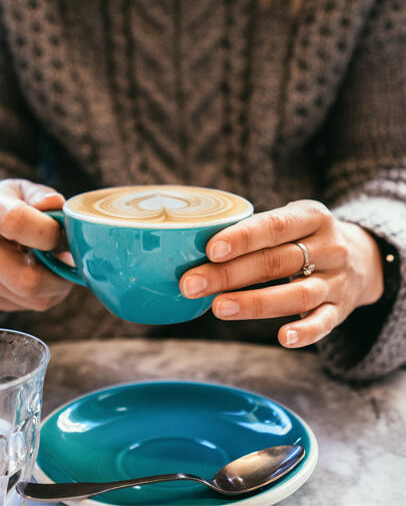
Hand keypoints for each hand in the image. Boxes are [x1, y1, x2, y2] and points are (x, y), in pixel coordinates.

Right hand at [0, 179, 73, 311]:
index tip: (62, 232)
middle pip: (26, 278)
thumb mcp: (22, 190)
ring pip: (31, 298)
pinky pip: (27, 306)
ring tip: (57, 266)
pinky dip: (45, 294)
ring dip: (56, 287)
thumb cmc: (6, 207)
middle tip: (69, 260)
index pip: (18, 224)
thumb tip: (57, 206)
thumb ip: (42, 197)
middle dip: (59, 274)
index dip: (50, 232)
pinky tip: (43, 276)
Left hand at [179, 200, 384, 347]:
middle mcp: (329, 247)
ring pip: (296, 294)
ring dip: (255, 303)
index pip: (274, 226)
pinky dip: (304, 332)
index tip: (210, 250)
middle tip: (191, 283)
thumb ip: (254, 233)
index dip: (242, 238)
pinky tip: (282, 338)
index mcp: (312, 217)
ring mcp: (336, 280)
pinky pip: (324, 323)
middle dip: (229, 274)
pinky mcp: (341, 309)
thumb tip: (193, 249)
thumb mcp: (290, 221)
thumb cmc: (304, 237)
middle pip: (275, 262)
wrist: (362, 257)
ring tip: (217, 308)